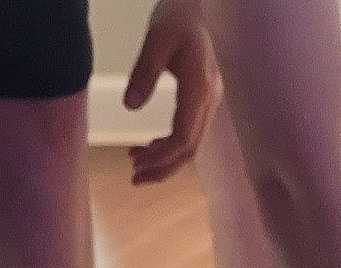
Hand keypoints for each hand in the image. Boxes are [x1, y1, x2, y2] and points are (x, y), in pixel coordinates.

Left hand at [125, 0, 220, 184]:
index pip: (183, 138)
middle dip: (162, 168)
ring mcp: (209, 101)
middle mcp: (209, 100)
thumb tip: (130, 107)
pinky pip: (190, 132)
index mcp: (199, 89)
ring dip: (165, 160)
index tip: (136, 166)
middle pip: (189, 149)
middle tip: (134, 178)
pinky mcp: (204, 99)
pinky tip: (150, 145)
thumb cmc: (179, 14)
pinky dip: (170, 145)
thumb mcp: (157, 38)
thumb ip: (144, 71)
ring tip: (136, 162)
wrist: (201, 4)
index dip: (161, 158)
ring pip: (191, 144)